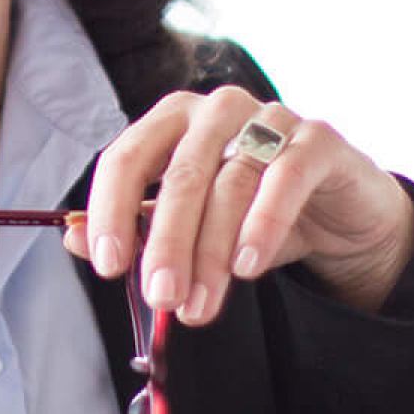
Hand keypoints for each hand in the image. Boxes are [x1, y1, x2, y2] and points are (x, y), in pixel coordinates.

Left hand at [67, 90, 413, 324]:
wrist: (340, 215)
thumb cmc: (251, 213)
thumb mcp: (189, 224)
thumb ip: (136, 224)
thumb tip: (72, 237)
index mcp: (173, 120)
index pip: (127, 156)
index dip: (111, 211)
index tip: (108, 264)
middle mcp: (218, 109)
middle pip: (180, 175)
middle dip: (165, 243)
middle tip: (160, 297)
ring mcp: (272, 118)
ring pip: (231, 183)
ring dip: (212, 253)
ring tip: (201, 304)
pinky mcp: (319, 140)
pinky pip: (286, 177)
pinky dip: (264, 224)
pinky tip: (248, 265)